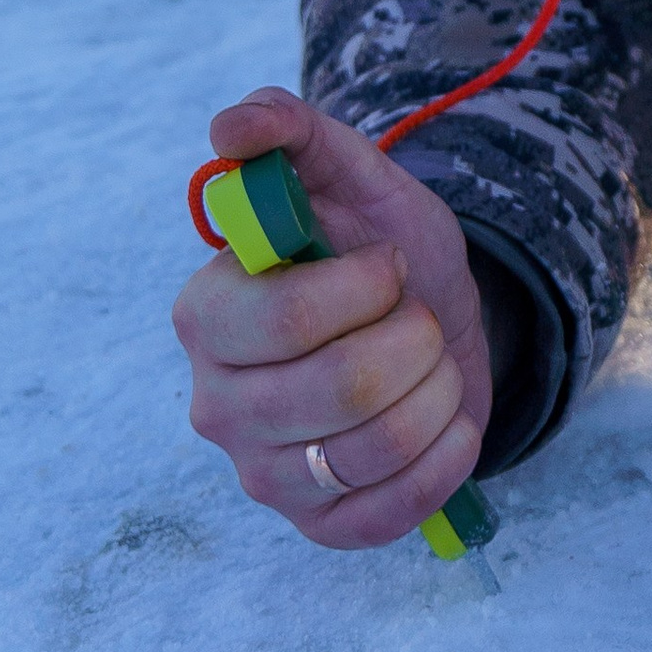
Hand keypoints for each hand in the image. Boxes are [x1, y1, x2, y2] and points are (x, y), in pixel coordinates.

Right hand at [172, 86, 492, 550]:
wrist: (428, 320)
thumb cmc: (376, 246)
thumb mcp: (349, 174)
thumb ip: (289, 130)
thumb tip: (229, 127)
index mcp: (204, 315)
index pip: (288, 321)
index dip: (367, 288)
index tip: (388, 265)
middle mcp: (215, 405)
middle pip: (344, 388)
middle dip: (416, 337)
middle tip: (418, 315)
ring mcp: (262, 475)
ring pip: (378, 448)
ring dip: (438, 391)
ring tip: (430, 363)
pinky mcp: (317, 525)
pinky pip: (394, 512)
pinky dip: (447, 457)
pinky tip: (446, 419)